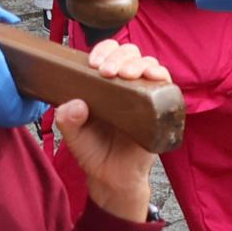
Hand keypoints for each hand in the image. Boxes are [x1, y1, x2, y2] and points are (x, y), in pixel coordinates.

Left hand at [52, 36, 172, 217]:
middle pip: (129, 53)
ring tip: (126, 75)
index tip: (94, 63)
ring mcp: (143, 95)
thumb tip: (76, 104)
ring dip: (138, 63)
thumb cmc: (93, 153)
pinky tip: (152, 76)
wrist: (112, 179)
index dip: (103, 51)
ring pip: (148, 63)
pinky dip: (160, 74)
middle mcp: (125, 85)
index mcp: (103, 83)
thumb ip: (67, 120)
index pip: (108, 53)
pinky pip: (165, 85)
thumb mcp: (73, 137)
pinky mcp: (158, 109)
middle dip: (119, 56)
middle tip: (107, 72)